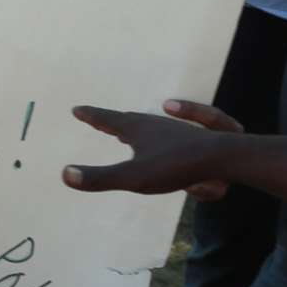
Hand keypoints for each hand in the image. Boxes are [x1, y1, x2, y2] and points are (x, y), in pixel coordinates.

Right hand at [62, 101, 245, 200]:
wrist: (222, 158)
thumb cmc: (175, 166)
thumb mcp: (133, 177)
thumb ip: (99, 178)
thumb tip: (64, 173)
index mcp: (137, 128)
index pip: (108, 120)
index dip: (92, 116)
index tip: (77, 109)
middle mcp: (156, 124)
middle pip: (129, 121)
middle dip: (113, 121)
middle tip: (101, 119)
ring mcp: (177, 130)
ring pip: (152, 126)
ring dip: (138, 126)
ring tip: (129, 129)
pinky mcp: (196, 139)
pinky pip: (176, 134)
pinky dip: (167, 129)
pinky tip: (172, 130)